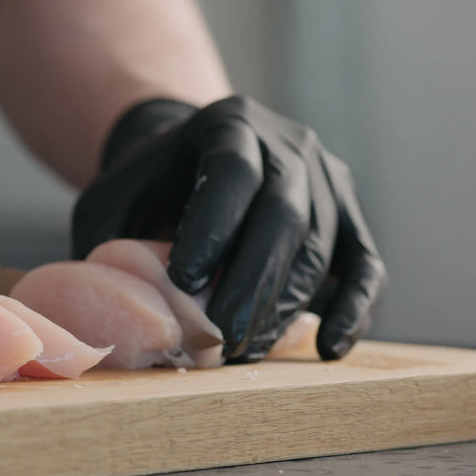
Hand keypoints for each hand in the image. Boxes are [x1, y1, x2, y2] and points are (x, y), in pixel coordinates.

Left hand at [72, 95, 385, 360]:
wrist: (187, 167)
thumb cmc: (143, 193)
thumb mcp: (110, 204)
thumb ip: (110, 248)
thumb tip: (110, 314)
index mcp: (227, 123)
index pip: (233, 173)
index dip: (212, 229)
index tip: (184, 283)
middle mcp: (289, 144)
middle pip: (284, 215)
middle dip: (252, 285)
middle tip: (221, 341)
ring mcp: (328, 179)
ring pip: (320, 248)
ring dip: (283, 307)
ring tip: (243, 352)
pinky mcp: (351, 219)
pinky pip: (365, 267)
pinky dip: (352, 310)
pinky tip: (326, 347)